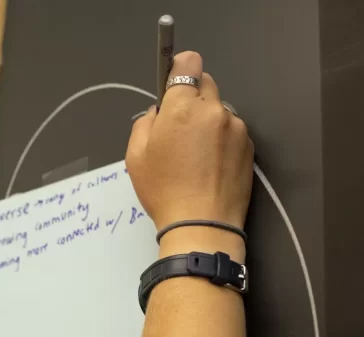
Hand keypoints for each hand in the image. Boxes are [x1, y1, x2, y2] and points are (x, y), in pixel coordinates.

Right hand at [126, 51, 253, 250]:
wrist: (201, 224)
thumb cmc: (163, 190)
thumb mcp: (135, 156)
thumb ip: (145, 123)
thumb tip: (158, 113)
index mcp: (183, 107)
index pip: (189, 63)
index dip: (180, 70)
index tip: (174, 84)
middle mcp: (213, 110)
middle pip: (206, 83)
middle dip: (192, 97)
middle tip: (178, 127)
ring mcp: (235, 127)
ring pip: (218, 110)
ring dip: (207, 121)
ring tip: (194, 155)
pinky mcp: (249, 146)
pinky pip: (231, 131)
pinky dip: (220, 140)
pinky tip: (209, 165)